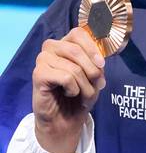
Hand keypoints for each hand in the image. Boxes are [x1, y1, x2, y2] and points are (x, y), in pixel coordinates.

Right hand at [33, 26, 106, 152]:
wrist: (66, 119)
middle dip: (92, 71)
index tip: (102, 64)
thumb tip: (100, 58)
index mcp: (66, 44)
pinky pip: (65, 77)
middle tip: (97, 84)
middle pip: (76, 49)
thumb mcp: (94, 76)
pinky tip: (69, 93)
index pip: (78, 33)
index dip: (93, 47)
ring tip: (83, 94)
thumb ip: (96, 62)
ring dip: (85, 85)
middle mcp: (51, 48)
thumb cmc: (80, 95)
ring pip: (73, 67)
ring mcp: (42, 60)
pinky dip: (74, 89)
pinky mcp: (37, 74)